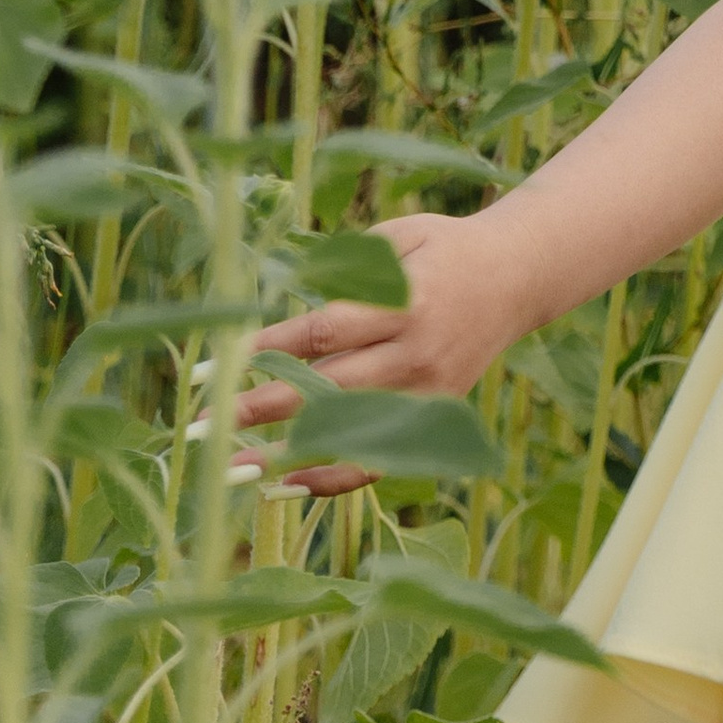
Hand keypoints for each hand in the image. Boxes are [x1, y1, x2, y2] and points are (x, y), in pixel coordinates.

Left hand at [237, 210, 534, 496]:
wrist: (518, 277)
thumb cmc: (444, 248)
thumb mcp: (398, 237)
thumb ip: (345, 268)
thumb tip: (281, 307)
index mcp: (405, 302)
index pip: (321, 333)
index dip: (264, 351)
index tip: (211, 367)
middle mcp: (417, 353)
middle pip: (326, 388)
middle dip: (260, 408)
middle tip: (204, 428)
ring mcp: (428, 392)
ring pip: (349, 432)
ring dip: (285, 453)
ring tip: (232, 470)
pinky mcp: (435, 416)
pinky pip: (381, 458)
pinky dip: (335, 476)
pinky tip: (289, 485)